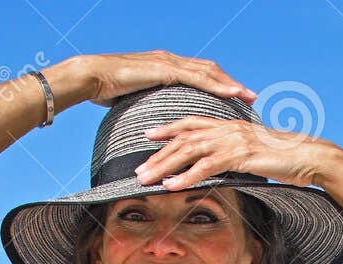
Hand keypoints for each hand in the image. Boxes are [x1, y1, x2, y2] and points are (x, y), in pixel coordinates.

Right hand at [80, 51, 256, 106]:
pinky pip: (197, 78)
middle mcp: (170, 60)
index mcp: (165, 66)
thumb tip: (157, 122)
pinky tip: (231, 93)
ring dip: (230, 84)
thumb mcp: (136, 98)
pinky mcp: (164, 70)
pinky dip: (217, 85)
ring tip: (248, 96)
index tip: (235, 95)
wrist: (91, 77)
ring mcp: (168, 63)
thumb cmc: (107, 90)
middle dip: (230, 83)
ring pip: (208, 72)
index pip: (198, 73)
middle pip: (209, 70)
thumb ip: (150, 104)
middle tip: (250, 96)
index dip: (217, 83)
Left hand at [134, 117, 340, 189]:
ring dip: (165, 166)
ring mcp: (233, 141)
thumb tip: (228, 163)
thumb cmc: (288, 158)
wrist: (310, 157)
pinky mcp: (240, 156)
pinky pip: (206, 167)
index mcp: (230, 125)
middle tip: (138, 168)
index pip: (192, 123)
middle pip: (184, 138)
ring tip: (146, 179)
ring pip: (189, 151)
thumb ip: (239, 154)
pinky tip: (171, 186)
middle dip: (158, 154)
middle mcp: (228, 129)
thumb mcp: (257, 153)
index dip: (168, 128)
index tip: (148, 135)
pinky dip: (186, 177)